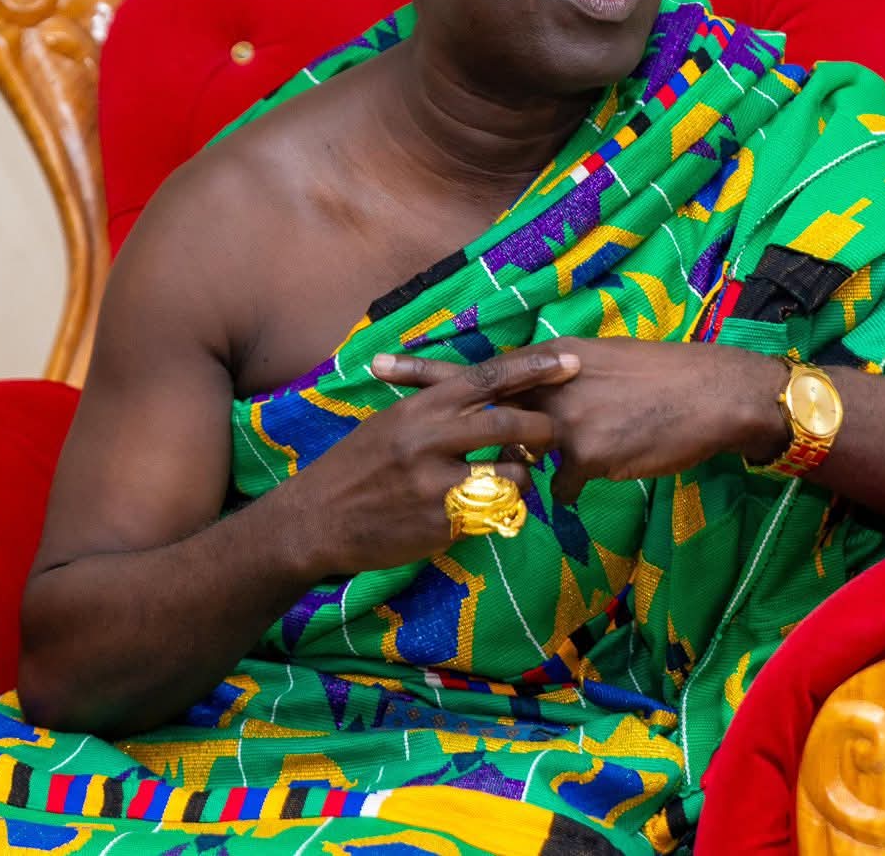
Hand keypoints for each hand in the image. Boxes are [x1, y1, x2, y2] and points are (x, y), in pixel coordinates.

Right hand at [282, 345, 569, 578]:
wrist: (314, 520)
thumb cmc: (356, 465)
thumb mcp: (389, 421)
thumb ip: (433, 405)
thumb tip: (483, 388)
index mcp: (418, 407)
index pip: (486, 378)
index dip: (533, 368)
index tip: (569, 361)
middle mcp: (428, 440)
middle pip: (508, 424)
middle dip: (543, 429)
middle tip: (555, 433)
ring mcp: (434, 484)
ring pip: (510, 475)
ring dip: (525, 476)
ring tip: (517, 477)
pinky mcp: (440, 524)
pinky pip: (492, 515)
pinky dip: (501, 510)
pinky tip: (491, 509)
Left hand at [374, 339, 788, 504]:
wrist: (713, 392)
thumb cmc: (666, 379)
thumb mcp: (605, 366)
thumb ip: (565, 384)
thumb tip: (539, 405)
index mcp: (554, 361)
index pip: (481, 368)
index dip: (429, 369)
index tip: (383, 364)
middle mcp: (549, 385)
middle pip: (475, 397)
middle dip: (424, 392)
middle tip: (375, 379)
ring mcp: (564, 421)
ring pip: (520, 456)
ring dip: (518, 472)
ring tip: (528, 474)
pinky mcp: (587, 455)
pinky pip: (562, 488)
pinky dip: (574, 490)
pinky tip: (606, 474)